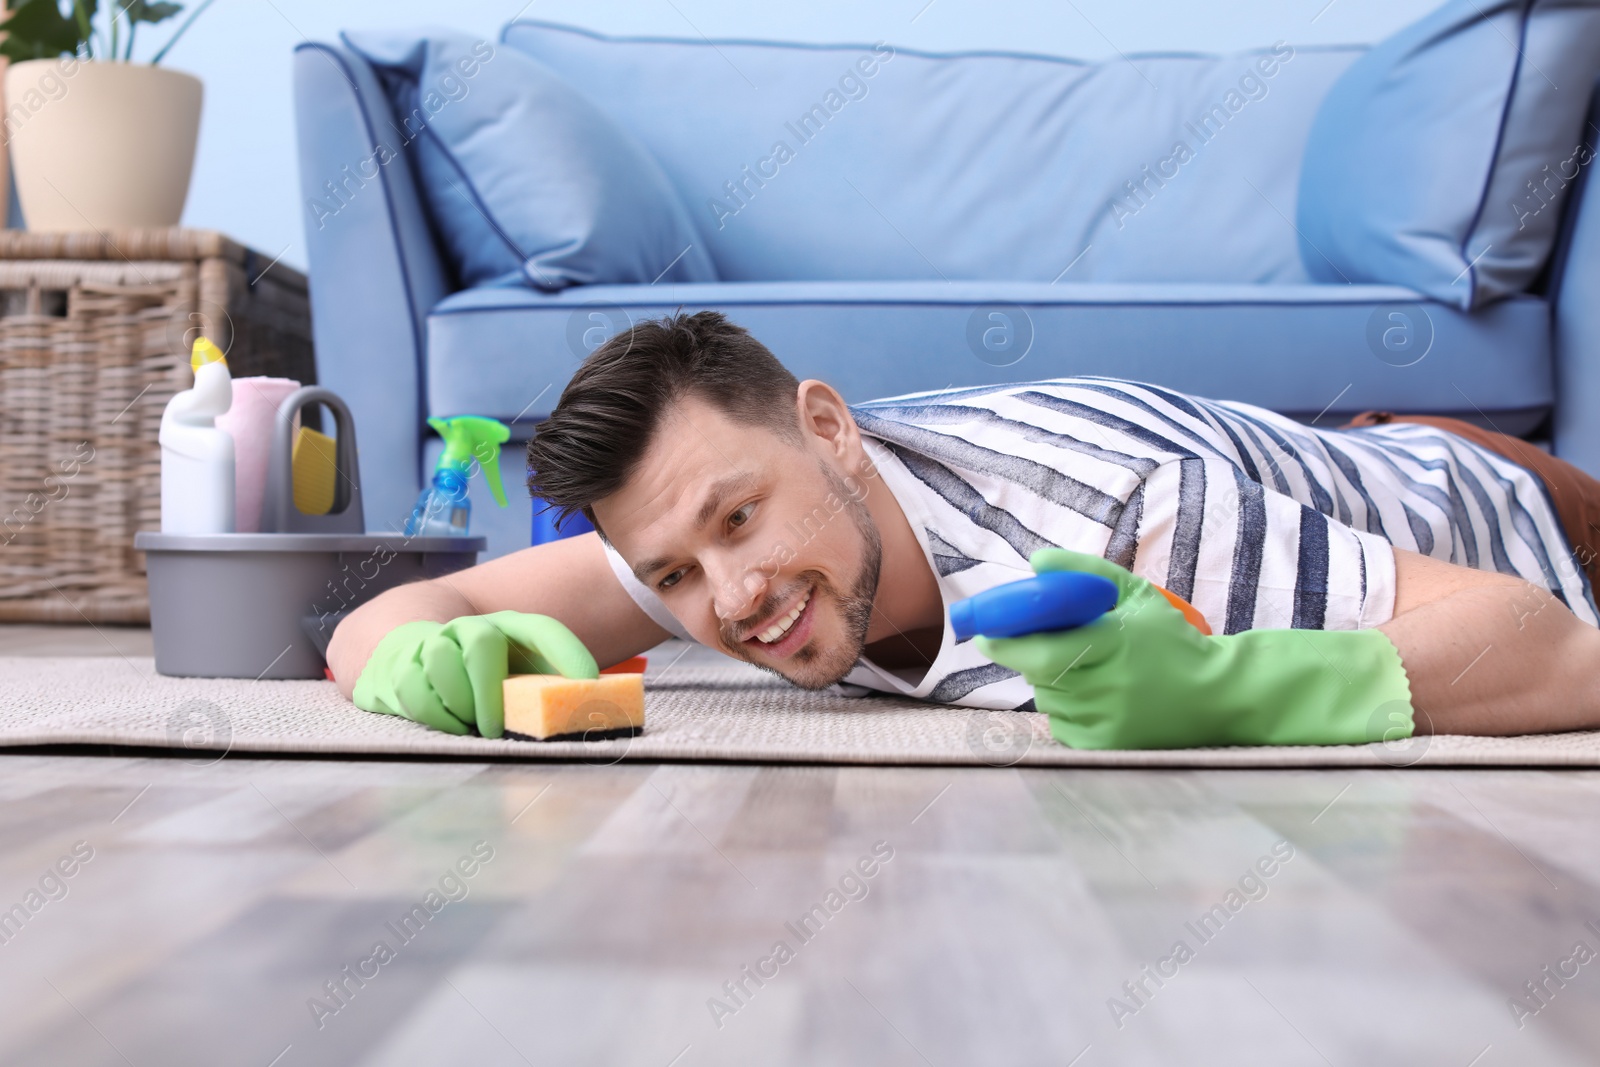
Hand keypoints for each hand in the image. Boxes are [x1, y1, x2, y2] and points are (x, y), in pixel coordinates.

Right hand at [352, 611, 597, 737]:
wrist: (416, 655)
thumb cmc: (484, 675)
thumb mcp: (521, 676)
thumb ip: (550, 692)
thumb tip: (586, 715)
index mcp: (509, 628)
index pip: (543, 630)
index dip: (568, 652)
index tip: (588, 682)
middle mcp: (470, 628)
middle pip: (481, 641)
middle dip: (489, 690)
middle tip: (495, 728)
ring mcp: (433, 643)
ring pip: (441, 662)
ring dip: (459, 703)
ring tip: (472, 728)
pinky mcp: (403, 666)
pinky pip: (412, 686)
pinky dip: (434, 714)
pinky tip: (452, 727)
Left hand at [974, 548, 1413, 749]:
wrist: (1219, 697)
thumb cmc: (1172, 641)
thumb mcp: (1136, 596)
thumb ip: (1086, 575)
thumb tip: (1037, 561)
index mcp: (1113, 646)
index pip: (1041, 650)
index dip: (1006, 640)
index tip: (984, 628)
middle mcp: (1106, 688)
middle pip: (1038, 673)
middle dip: (1024, 654)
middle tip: (1020, 639)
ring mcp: (1106, 723)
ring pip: (1048, 698)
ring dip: (1049, 680)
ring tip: (1082, 666)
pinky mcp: (1104, 747)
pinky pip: (1062, 724)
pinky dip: (1065, 707)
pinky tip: (1093, 694)